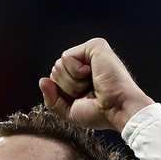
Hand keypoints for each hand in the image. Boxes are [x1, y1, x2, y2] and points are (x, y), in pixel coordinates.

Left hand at [39, 38, 154, 131]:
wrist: (117, 110)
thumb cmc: (100, 113)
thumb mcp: (69, 111)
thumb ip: (52, 99)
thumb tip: (42, 80)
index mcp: (82, 75)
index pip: (56, 79)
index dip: (63, 94)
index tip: (85, 98)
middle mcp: (86, 61)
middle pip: (55, 71)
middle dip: (67, 88)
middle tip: (89, 91)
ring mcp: (91, 53)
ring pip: (59, 65)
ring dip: (72, 82)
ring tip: (93, 84)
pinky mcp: (95, 46)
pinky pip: (67, 58)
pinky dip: (76, 72)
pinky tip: (93, 75)